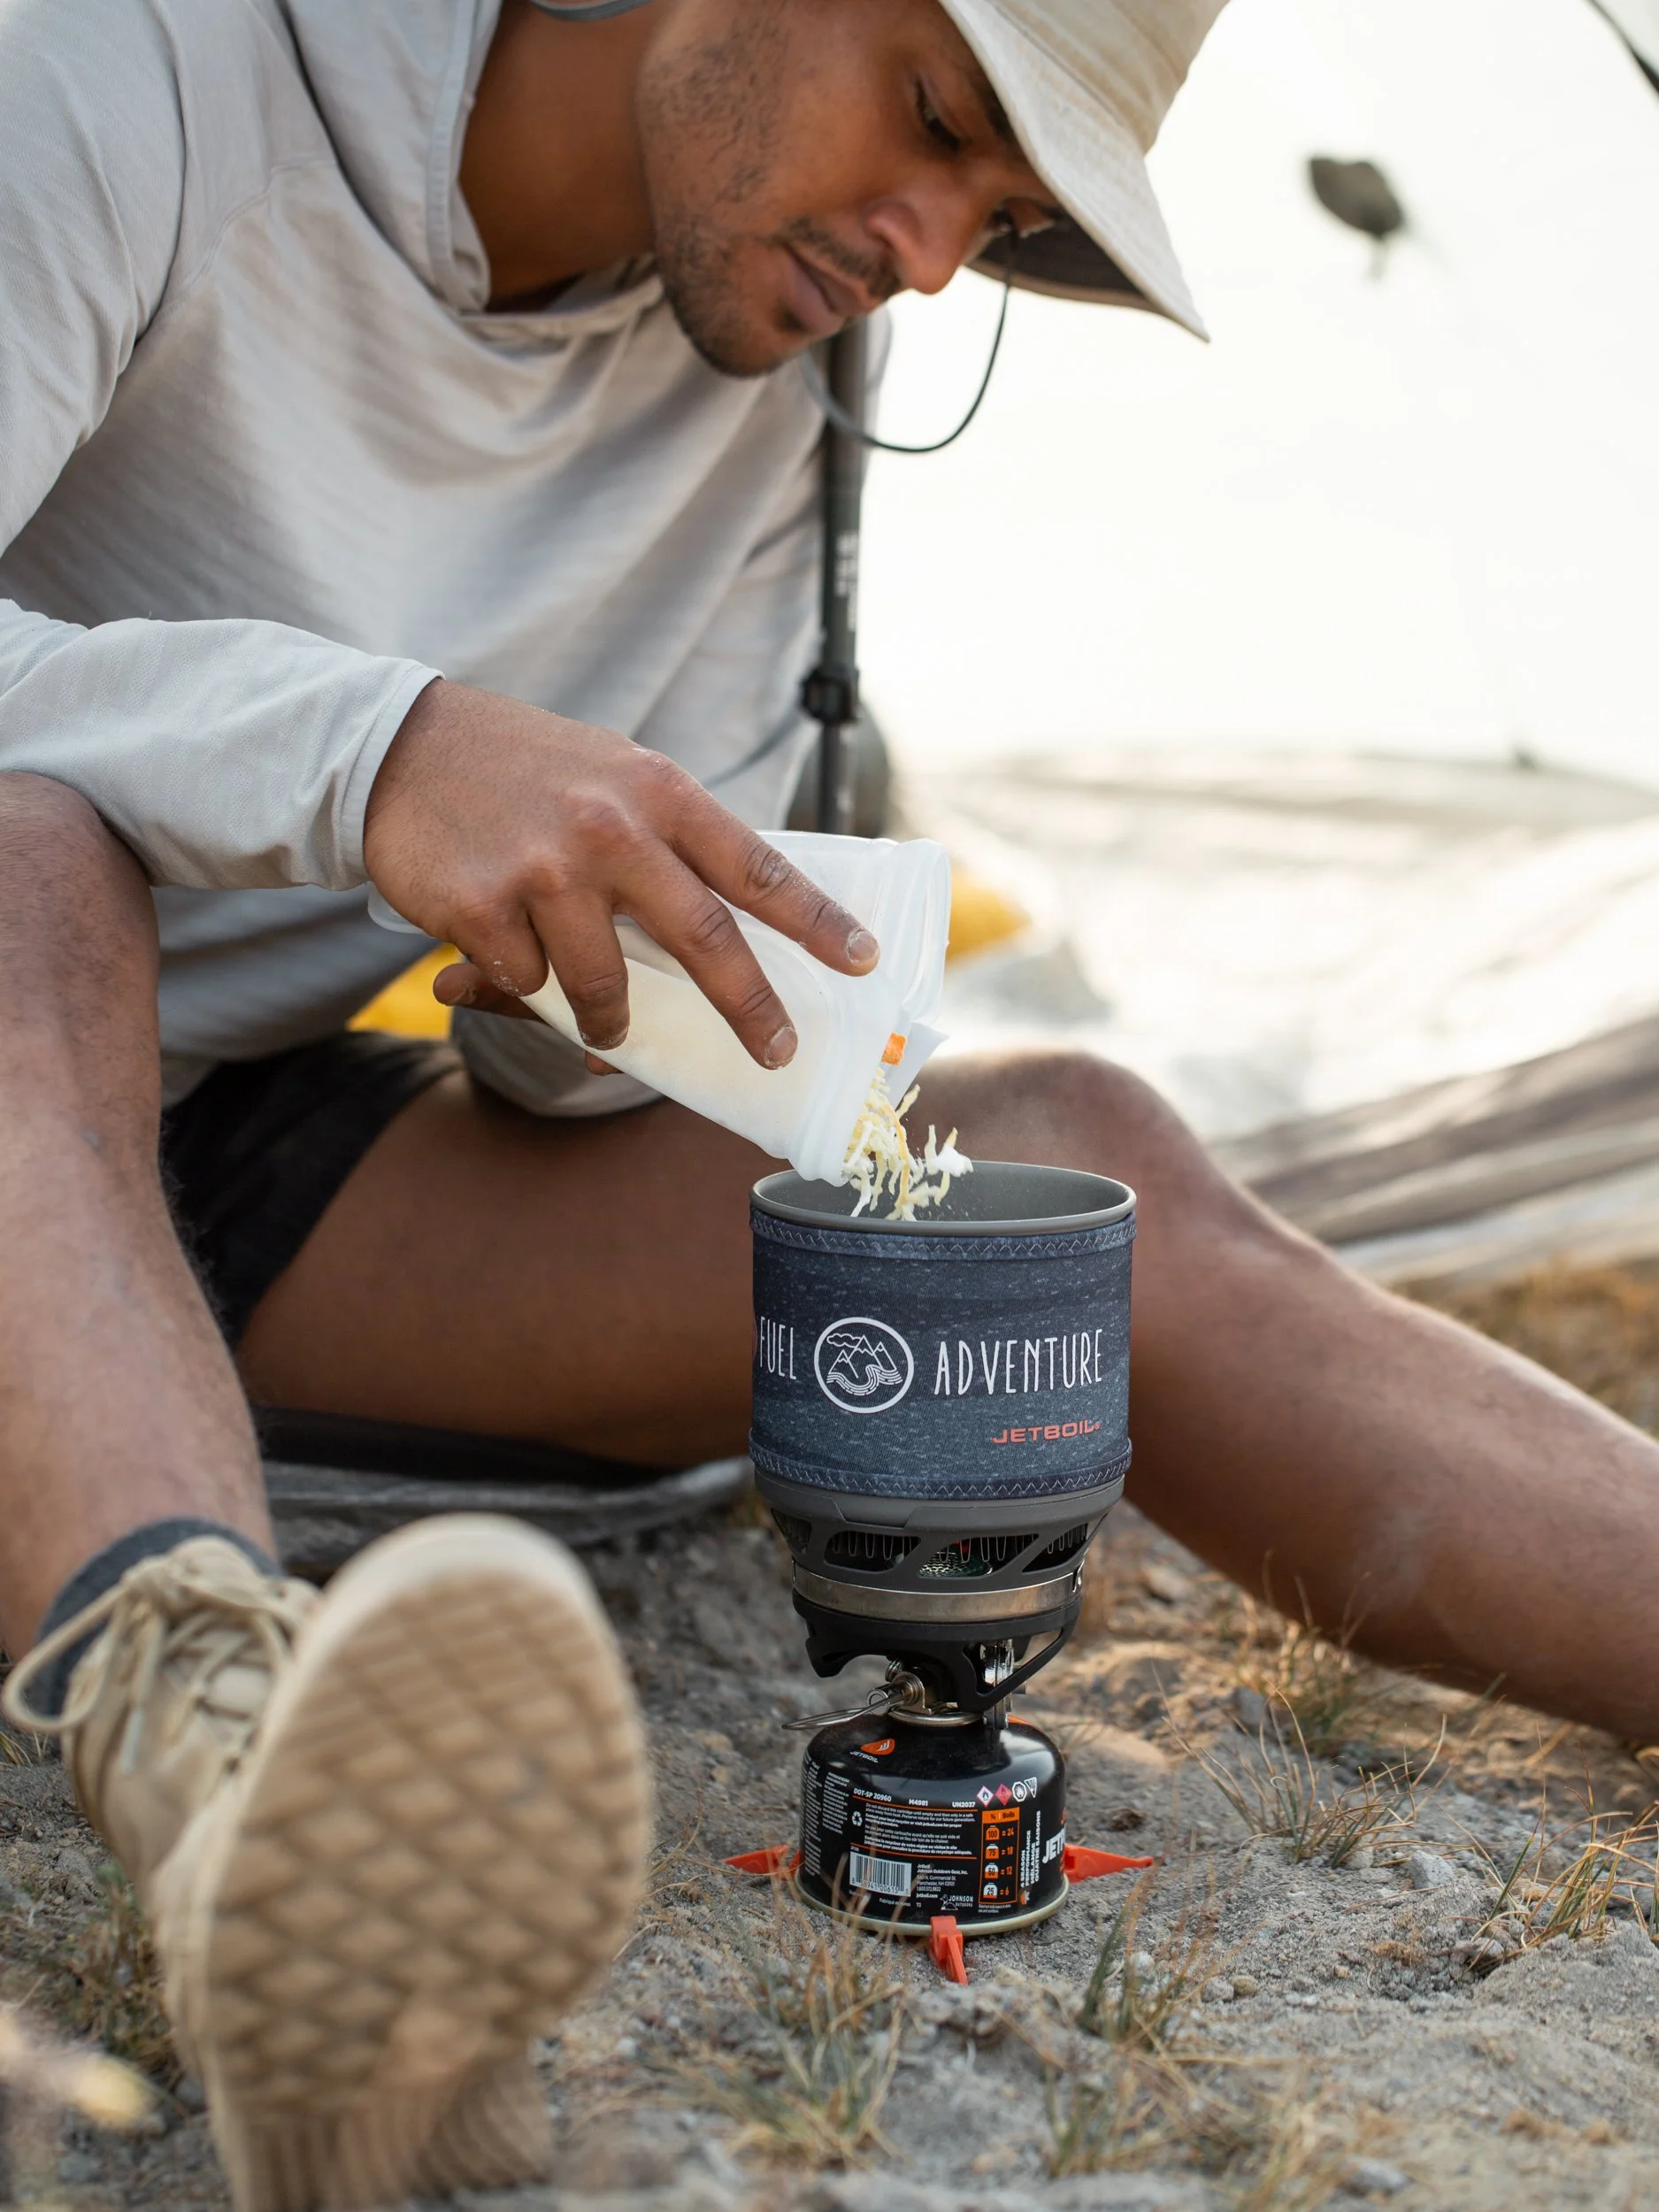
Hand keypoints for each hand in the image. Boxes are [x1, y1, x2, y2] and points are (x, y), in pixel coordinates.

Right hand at [363, 680, 878, 1069]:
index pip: (755, 867)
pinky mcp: (483, 909)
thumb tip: (729, 934)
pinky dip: (523, 979)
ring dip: (609, 1018)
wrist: (397, 746)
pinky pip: (527, 983)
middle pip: (705, 938)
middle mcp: (611, 828)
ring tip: (605, 1022)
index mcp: (657, 793)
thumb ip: (667, 840)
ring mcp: (547, 870)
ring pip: (604, 986)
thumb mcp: (610, 775)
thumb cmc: (521, 770)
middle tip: (777, 1051)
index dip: (816, 920)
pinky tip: (502, 942)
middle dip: (750, 1007)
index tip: (863, 961)